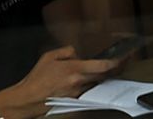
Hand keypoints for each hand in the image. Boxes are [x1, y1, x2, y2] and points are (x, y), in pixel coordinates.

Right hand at [3, 46, 120, 113]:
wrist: (27, 99)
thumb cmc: (36, 79)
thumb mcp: (49, 57)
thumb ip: (67, 51)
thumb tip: (78, 54)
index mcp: (74, 69)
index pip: (102, 65)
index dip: (116, 62)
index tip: (124, 57)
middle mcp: (79, 82)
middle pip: (105, 75)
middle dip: (117, 68)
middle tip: (125, 61)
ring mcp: (78, 92)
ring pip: (98, 83)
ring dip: (106, 76)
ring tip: (114, 68)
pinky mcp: (75, 100)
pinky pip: (89, 90)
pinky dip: (94, 83)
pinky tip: (96, 79)